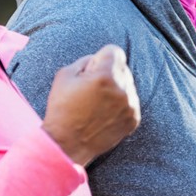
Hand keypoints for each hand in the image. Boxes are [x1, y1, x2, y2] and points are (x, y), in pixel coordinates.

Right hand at [41, 45, 139, 164]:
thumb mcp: (65, 75)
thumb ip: (86, 60)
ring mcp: (130, 105)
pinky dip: (120, 105)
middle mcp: (122, 89)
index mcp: (105, 75)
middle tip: (91, 91)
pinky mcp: (133, 119)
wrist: (67, 144)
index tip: (92, 71)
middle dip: (109, 74)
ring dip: (116, 90)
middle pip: (122, 68)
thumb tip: (99, 58)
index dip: (100, 58)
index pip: (115, 51)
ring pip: (128, 85)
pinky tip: (104, 114)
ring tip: (97, 105)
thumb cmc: (62, 108)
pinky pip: (131, 102)